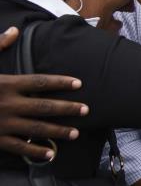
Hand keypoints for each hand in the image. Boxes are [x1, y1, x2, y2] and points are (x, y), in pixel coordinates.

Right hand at [0, 27, 86, 159]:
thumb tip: (14, 31)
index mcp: (5, 84)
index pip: (39, 82)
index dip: (60, 82)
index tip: (78, 84)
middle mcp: (7, 104)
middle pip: (44, 106)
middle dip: (67, 109)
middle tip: (86, 110)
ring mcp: (1, 123)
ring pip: (36, 128)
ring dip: (57, 131)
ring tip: (75, 133)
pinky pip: (18, 147)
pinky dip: (35, 152)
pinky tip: (50, 154)